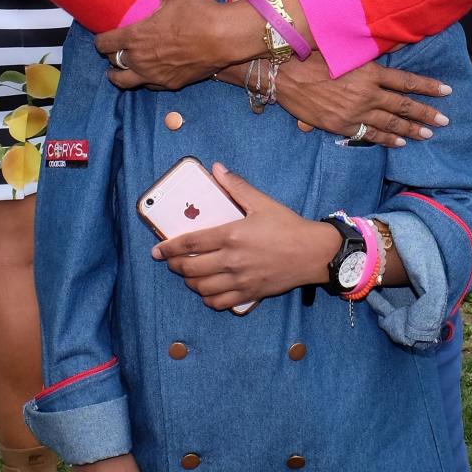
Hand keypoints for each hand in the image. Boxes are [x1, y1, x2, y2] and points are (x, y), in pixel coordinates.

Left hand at [94, 0, 259, 89]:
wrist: (224, 38)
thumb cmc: (198, 13)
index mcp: (135, 37)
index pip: (104, 43)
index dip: (100, 40)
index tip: (102, 37)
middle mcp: (140, 59)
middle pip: (113, 62)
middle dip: (111, 55)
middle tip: (115, 49)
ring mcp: (155, 75)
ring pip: (125, 81)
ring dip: (120, 74)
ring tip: (120, 71)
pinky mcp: (171, 84)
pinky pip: (149, 86)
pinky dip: (144, 80)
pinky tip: (148, 75)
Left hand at [152, 163, 339, 309]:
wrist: (314, 253)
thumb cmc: (288, 226)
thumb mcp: (262, 202)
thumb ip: (236, 186)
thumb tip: (217, 169)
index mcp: (232, 235)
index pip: (191, 244)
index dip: (169, 248)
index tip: (157, 250)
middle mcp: (232, 260)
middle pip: (190, 268)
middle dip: (175, 265)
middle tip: (171, 261)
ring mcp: (240, 280)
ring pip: (201, 287)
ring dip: (189, 282)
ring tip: (188, 274)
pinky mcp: (249, 294)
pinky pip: (219, 302)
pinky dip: (208, 298)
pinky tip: (207, 291)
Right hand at [275, 53, 449, 147]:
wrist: (285, 75)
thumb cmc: (311, 57)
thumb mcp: (343, 50)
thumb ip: (365, 54)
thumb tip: (389, 49)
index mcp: (370, 72)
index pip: (406, 80)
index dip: (428, 87)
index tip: (447, 91)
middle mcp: (367, 93)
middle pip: (404, 105)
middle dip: (427, 113)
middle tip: (445, 120)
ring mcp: (356, 111)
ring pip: (391, 122)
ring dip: (412, 129)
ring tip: (428, 134)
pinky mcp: (342, 124)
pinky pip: (370, 134)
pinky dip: (387, 139)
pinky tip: (401, 143)